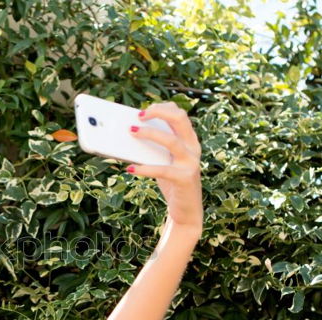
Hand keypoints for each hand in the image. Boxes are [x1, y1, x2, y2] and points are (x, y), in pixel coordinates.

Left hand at [128, 102, 202, 232]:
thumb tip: (128, 136)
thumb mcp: (163, 161)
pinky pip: (163, 170)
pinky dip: (145, 168)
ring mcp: (191, 162)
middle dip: (159, 112)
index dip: (162, 108)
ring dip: (149, 134)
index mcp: (189, 140)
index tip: (143, 111)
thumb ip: (153, 148)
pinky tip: (131, 168)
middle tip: (138, 116)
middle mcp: (193, 148)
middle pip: (180, 119)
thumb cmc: (171, 182)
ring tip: (131, 132)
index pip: (179, 114)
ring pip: (171, 141)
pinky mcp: (185, 178)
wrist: (186, 210)